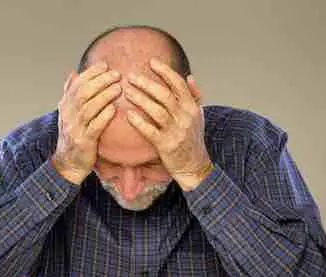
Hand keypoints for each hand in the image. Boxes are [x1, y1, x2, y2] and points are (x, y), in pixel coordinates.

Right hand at [52, 62, 121, 184]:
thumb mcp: (68, 113)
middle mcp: (68, 115)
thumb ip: (71, 93)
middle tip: (116, 75)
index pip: (77, 83)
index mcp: (65, 105)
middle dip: (100, 81)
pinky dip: (104, 116)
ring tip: (118, 88)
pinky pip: (94, 127)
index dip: (91, 73)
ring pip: (89, 108)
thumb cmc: (73, 135)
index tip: (105, 65)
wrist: (68, 163)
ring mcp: (75, 129)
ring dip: (104, 96)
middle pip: (83, 93)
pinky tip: (114, 109)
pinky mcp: (84, 142)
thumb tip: (73, 73)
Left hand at [125, 58, 213, 190]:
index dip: (165, 71)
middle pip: (165, 95)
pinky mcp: (166, 145)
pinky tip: (128, 115)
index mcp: (192, 108)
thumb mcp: (198, 116)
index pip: (179, 84)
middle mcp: (185, 117)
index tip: (151, 62)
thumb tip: (190, 77)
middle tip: (131, 77)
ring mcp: (176, 132)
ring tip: (127, 92)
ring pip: (157, 111)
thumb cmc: (193, 139)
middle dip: (147, 84)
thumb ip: (194, 96)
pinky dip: (139, 122)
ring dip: (140, 100)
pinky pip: (150, 131)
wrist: (195, 166)